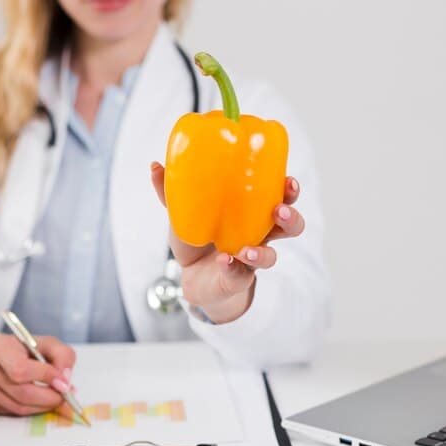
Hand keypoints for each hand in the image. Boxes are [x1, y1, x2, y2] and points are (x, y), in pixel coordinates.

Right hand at [0, 325, 76, 415]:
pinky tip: (35, 399)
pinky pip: (12, 413)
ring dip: (42, 406)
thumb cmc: (15, 347)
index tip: (64, 382)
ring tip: (53, 397)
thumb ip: (61, 355)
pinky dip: (29, 409)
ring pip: (19, 408)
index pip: (22, 370)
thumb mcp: (42, 342)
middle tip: (63, 395)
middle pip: (23, 394)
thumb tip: (65, 379)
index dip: (46, 378)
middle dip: (50, 398)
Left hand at [150, 161, 305, 323]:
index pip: (280, 197)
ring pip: (271, 257)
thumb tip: (155, 166)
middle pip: (290, 226)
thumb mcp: (184, 212)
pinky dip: (232, 268)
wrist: (191, 277)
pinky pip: (240, 275)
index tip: (288, 180)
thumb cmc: (198, 238)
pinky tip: (224, 261)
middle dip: (290, 217)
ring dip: (262, 252)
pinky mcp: (237, 279)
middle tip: (279, 210)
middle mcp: (259, 236)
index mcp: (253, 213)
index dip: (289, 189)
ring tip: (247, 249)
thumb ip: (173, 191)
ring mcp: (250, 260)